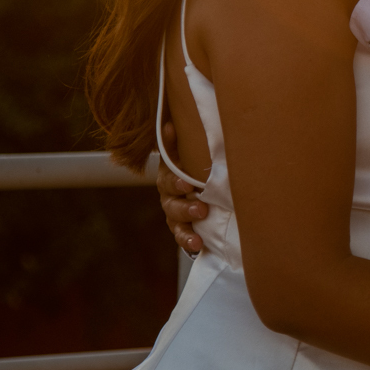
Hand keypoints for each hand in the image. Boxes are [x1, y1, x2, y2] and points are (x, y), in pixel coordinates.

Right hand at [156, 121, 206, 252]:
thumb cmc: (190, 164)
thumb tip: (169, 123)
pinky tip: (197, 246)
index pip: (168, 180)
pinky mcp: (182, 228)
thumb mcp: (185, 151)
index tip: (188, 186)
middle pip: (172, 205)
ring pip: (176, 224)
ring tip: (197, 237)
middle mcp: (169, 197)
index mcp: (169, 177)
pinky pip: (182, 238)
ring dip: (186, 230)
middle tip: (200, 209)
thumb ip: (176, 141)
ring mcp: (174, 214)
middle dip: (185, 208)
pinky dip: (188, 243)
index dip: (176, 183)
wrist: (193, 184)